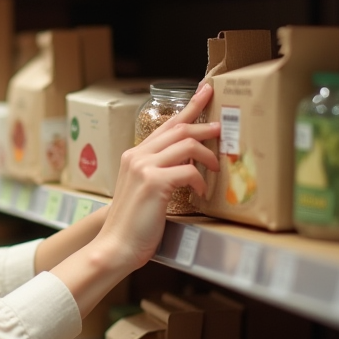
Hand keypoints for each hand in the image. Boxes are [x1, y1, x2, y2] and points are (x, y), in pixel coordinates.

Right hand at [89, 83, 219, 275]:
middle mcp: (137, 156)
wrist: (116, 246)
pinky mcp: (154, 182)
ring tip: (215, 167)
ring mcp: (144, 168)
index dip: (190, 107)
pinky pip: (188, 171)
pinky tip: (200, 193)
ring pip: (186, 144)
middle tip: (222, 129)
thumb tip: (188, 162)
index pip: (166, 125)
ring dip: (207, 155)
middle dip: (205, 126)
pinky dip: (200, 181)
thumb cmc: (133, 224)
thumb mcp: (145, 191)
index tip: (206, 91)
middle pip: (179, 128)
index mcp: (134, 155)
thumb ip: (160, 172)